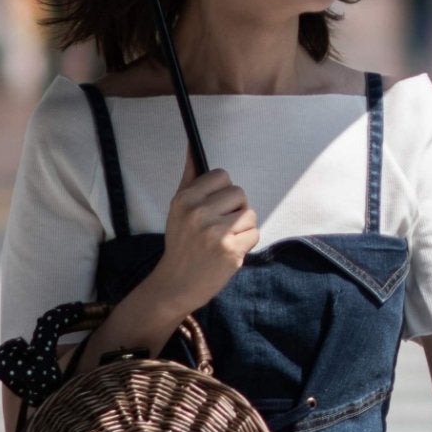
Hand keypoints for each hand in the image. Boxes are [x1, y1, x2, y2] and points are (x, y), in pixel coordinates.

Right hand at [153, 150, 257, 312]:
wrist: (176, 283)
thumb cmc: (181, 243)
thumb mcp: (177, 208)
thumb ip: (190, 178)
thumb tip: (193, 147)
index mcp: (185, 199)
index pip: (222, 176)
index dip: (223, 191)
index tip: (215, 206)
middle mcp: (199, 213)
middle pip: (240, 193)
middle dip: (235, 209)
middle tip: (220, 226)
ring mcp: (215, 232)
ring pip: (249, 214)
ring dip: (242, 228)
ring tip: (224, 239)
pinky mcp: (230, 250)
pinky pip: (254, 234)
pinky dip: (247, 243)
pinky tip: (230, 251)